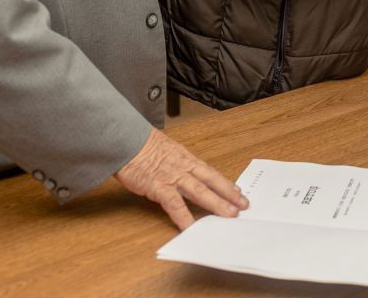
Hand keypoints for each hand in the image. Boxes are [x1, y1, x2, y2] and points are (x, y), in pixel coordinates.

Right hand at [115, 128, 247, 229]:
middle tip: (243, 205)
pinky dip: (183, 217)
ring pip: (199, 192)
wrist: (124, 139)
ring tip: (229, 215)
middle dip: (228, 194)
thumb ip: (174, 161)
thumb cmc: (140, 144)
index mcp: (184, 157)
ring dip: (216, 203)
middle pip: (211, 181)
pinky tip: (191, 228)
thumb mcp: (163, 149)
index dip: (224, 182)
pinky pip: (174, 204)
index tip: (237, 191)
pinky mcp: (157, 186)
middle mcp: (182, 166)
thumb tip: (182, 171)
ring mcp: (171, 176)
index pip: (209, 172)